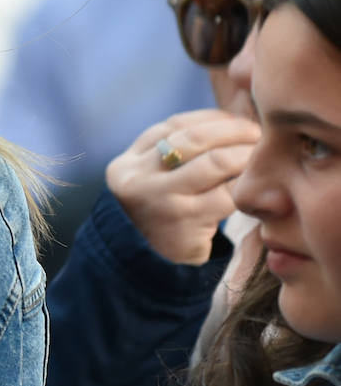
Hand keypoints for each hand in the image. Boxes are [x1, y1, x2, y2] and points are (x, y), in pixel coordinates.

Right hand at [105, 109, 259, 263]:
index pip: (174, 126)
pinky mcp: (186, 223)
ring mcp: (160, 201)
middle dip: (233, 132)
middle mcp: (137, 179)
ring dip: (245, 155)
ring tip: (259, 157)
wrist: (147, 266)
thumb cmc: (159, 216)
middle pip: (194, 139)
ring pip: (214, 163)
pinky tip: (254, 186)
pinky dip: (246, 185)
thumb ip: (173, 153)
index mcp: (126, 164)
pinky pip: (227, 195)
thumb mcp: (151, 181)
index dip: (211, 120)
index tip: (235, 122)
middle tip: (257, 135)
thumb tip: (229, 121)